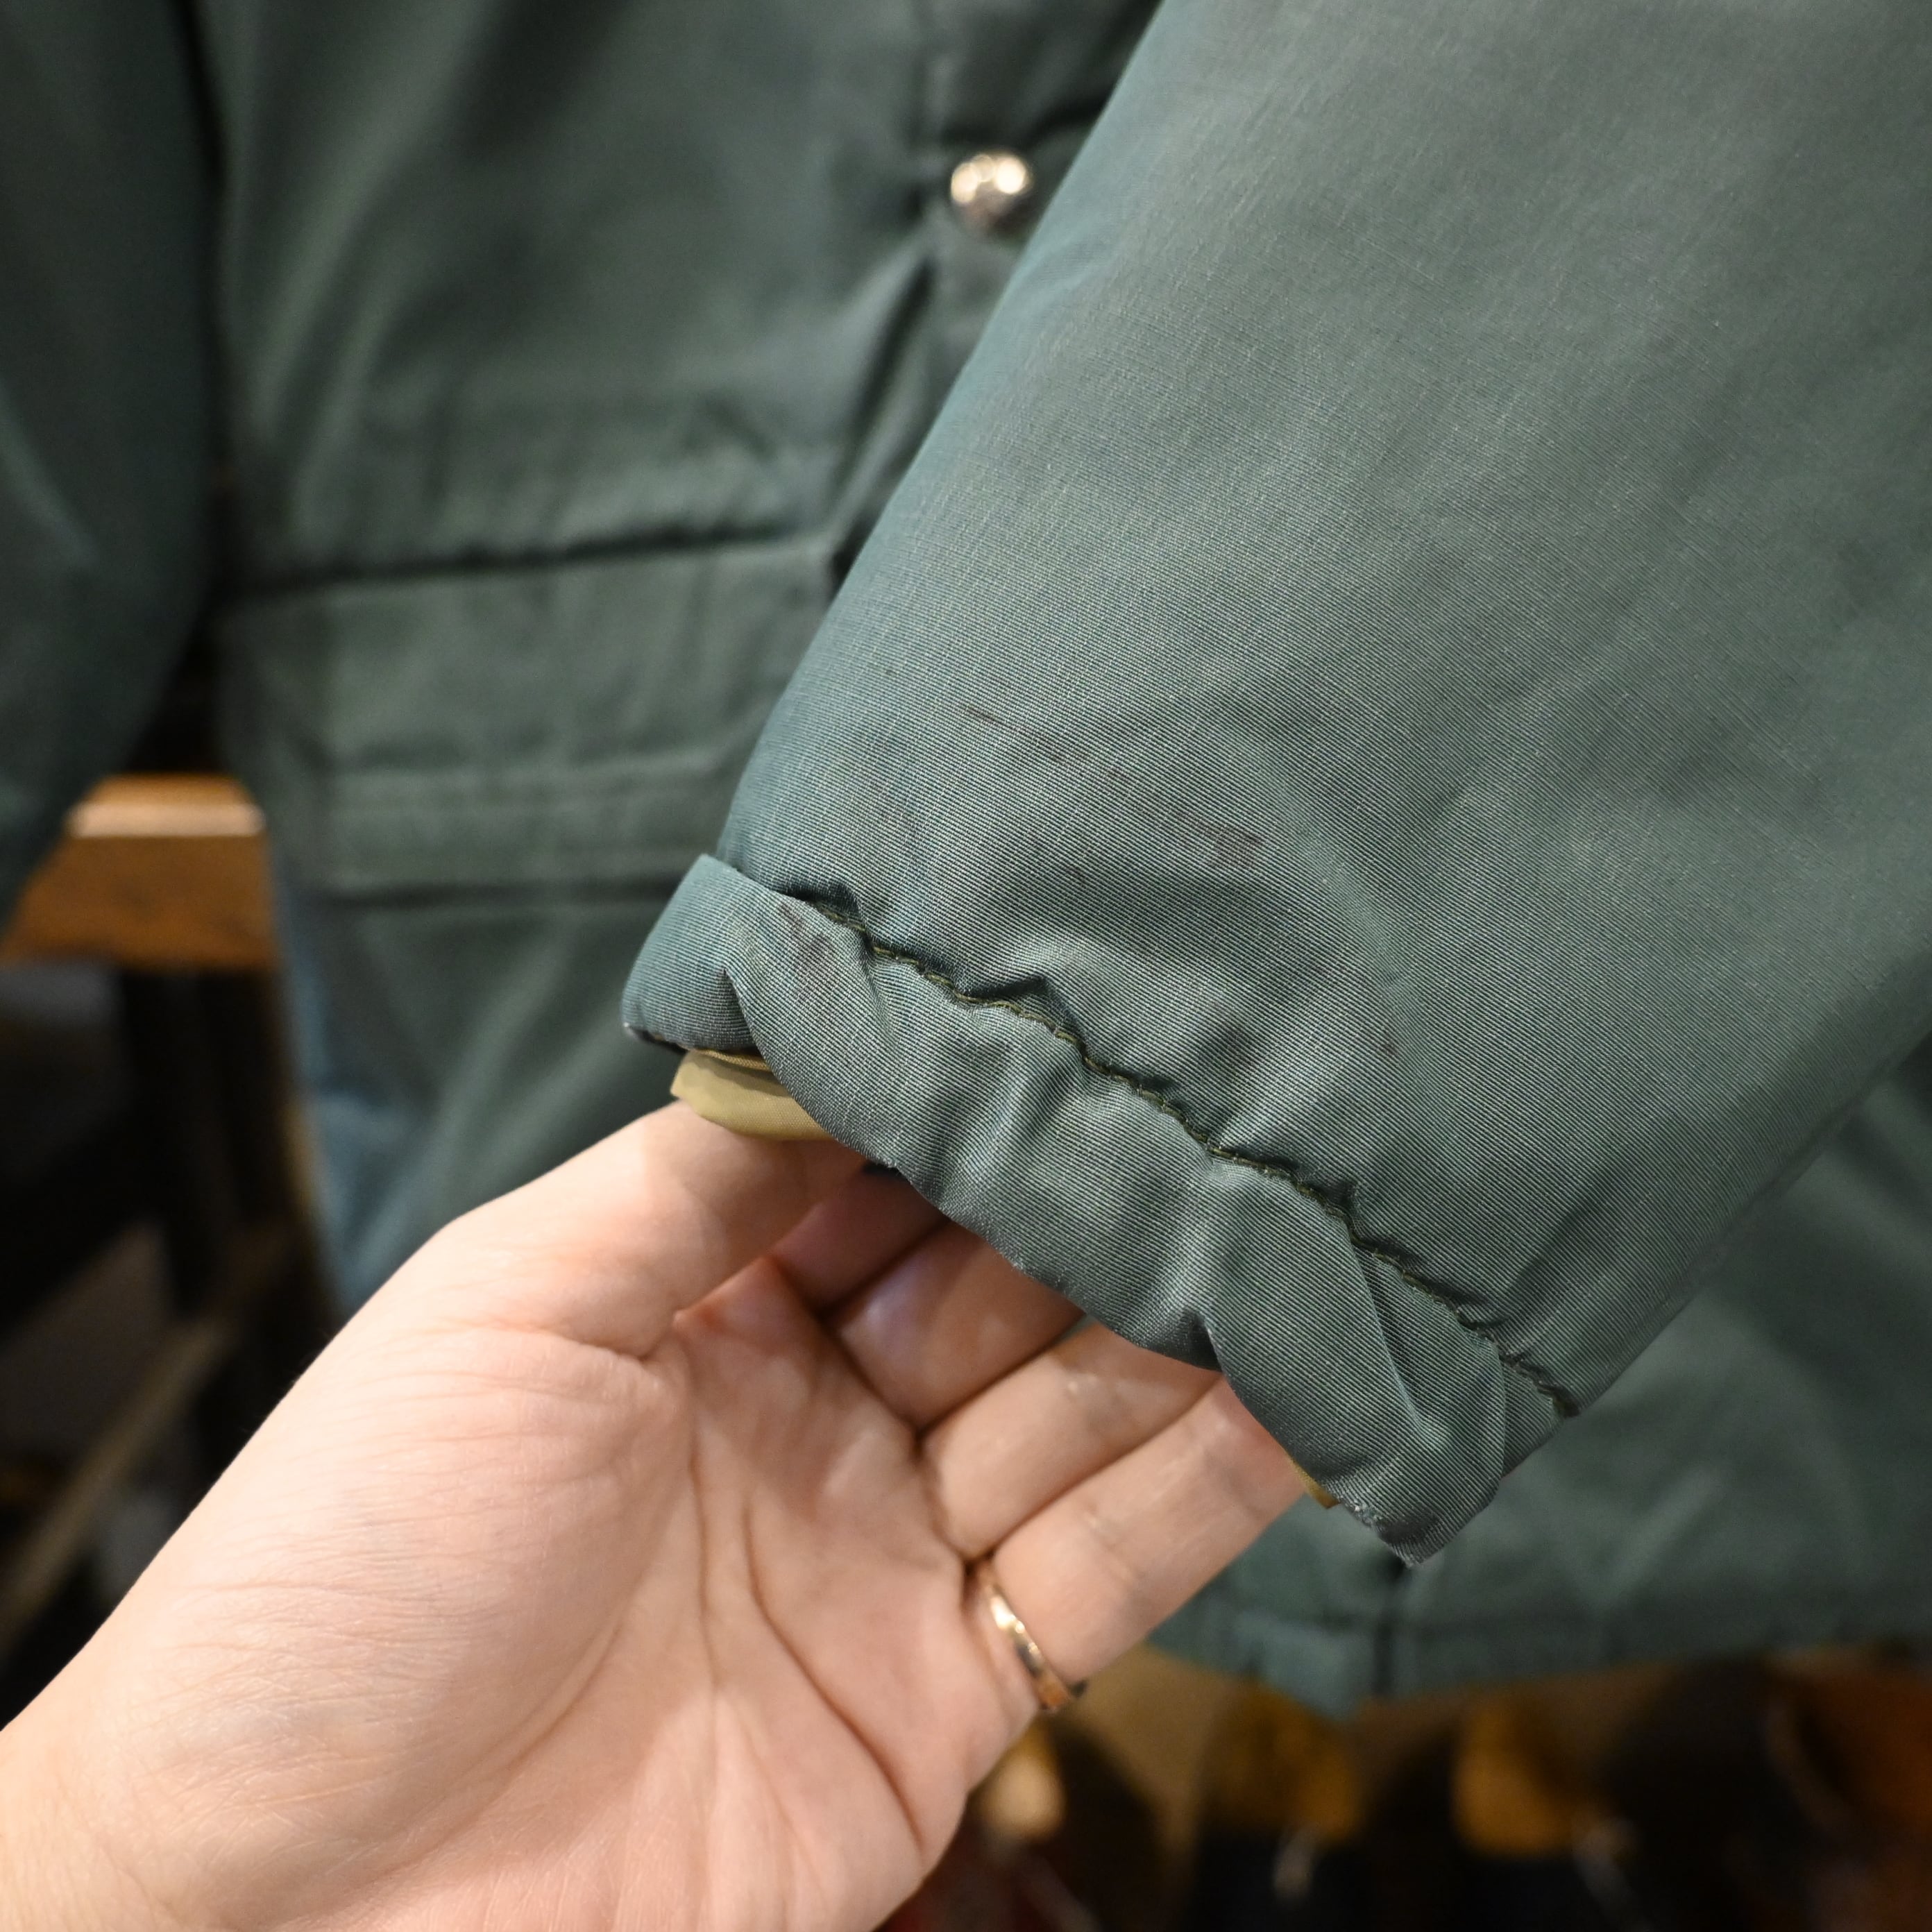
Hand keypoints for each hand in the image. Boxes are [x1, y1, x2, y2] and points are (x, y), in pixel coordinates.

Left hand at [0, 1106, 1302, 1931]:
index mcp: (697, 1306)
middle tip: (1233, 1120)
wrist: (294, 1908)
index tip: (1097, 1029)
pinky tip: (1299, 1395)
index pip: (888, 1177)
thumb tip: (835, 1041)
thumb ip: (694, 1178)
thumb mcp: (507, 1307)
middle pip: (1002, 1289)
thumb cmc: (348, 1573)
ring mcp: (881, 1557)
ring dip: (1188, 1332)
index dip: (986, 1112)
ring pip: (1080, 1415)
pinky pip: (1105, 1573)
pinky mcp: (942, 1698)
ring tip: (1304, 1235)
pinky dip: (1211, 1487)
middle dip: (1107, 1211)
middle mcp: (808, 1417)